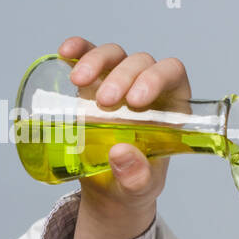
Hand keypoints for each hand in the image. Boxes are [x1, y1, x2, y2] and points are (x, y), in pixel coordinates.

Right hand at [58, 36, 189, 238]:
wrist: (107, 188)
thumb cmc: (133, 183)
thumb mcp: (138, 189)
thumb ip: (136, 176)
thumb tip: (122, 153)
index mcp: (172, 108)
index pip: (174, 75)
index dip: (157, 78)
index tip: (136, 101)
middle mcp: (148, 89)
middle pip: (141, 63)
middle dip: (123, 77)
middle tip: (104, 104)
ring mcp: (119, 82)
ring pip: (114, 55)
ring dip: (97, 61)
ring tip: (79, 83)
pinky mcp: (93, 83)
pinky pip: (88, 55)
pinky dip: (78, 50)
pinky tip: (65, 53)